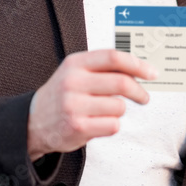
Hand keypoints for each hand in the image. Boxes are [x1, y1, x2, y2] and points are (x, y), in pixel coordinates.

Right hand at [27, 49, 157, 159]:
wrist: (34, 121)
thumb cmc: (63, 94)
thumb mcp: (76, 72)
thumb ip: (104, 67)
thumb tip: (141, 68)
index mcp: (75, 63)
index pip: (113, 57)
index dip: (138, 65)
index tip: (152, 73)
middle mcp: (72, 82)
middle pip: (122, 83)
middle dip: (139, 91)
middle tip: (143, 97)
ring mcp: (73, 105)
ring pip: (119, 107)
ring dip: (119, 110)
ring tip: (105, 111)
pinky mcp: (77, 127)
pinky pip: (113, 125)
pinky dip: (111, 125)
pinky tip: (97, 123)